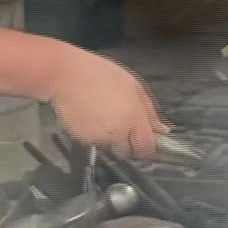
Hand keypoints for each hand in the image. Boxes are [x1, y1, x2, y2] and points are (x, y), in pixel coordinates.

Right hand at [46, 49, 167, 157]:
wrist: (66, 75)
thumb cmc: (101, 74)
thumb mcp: (133, 86)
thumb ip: (150, 111)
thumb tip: (162, 131)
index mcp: (134, 117)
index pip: (147, 147)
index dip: (150, 150)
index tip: (149, 147)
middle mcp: (118, 132)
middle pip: (129, 152)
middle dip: (130, 145)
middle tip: (125, 128)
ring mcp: (100, 138)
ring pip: (112, 148)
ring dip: (112, 140)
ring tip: (105, 117)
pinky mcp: (84, 140)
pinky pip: (96, 143)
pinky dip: (97, 135)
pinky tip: (92, 118)